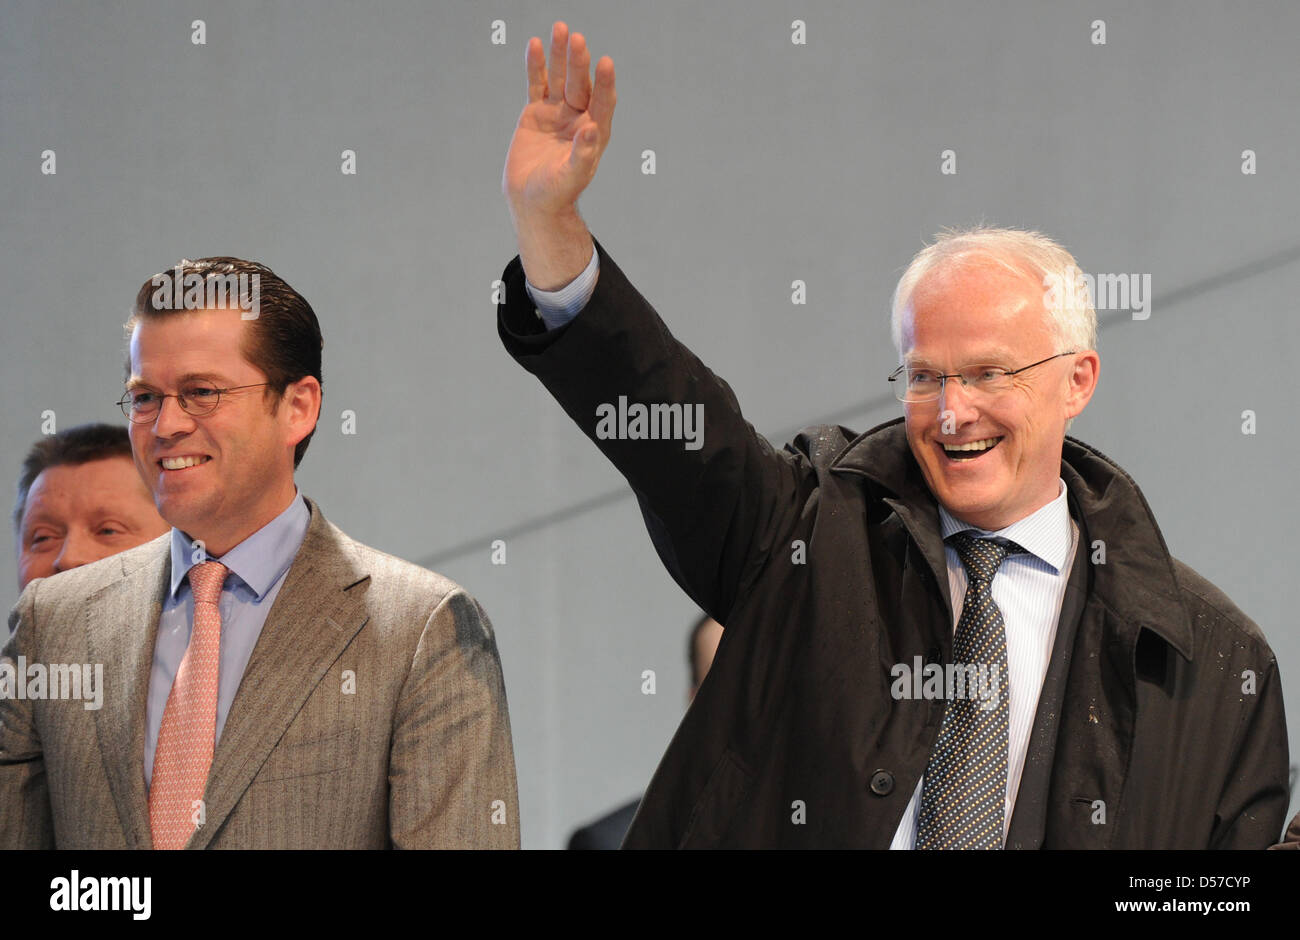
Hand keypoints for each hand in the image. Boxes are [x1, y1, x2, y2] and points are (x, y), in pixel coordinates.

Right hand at [502, 22, 615, 288]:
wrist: (531, 201)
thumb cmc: (556, 194)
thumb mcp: (571, 177)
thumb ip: (583, 154)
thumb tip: (593, 129)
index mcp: (594, 134)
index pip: (603, 102)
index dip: (604, 83)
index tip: (605, 62)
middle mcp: (579, 119)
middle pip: (581, 85)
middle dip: (579, 63)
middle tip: (578, 40)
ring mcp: (558, 113)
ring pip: (561, 79)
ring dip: (561, 55)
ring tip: (560, 29)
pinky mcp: (536, 112)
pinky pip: (538, 84)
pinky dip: (537, 66)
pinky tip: (535, 45)